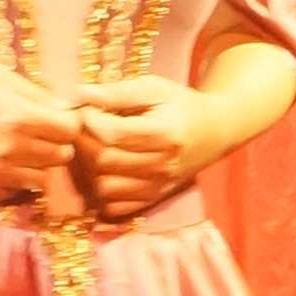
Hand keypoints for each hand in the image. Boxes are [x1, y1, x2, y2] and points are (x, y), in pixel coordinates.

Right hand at [0, 62, 81, 204]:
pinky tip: (0, 164)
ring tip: (19, 151)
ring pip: (41, 179)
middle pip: (61, 157)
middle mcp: (13, 148)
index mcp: (21, 117)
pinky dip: (13, 182)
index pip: (71, 130)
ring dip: (36, 166)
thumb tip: (67, 108)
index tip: (57, 121)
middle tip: (39, 136)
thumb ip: (36, 93)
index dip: (67, 124)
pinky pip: (14, 193)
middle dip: (56, 145)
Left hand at [71, 73, 216, 220]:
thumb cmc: (180, 105)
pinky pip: (115, 206)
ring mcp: (158, 186)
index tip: (87, 109)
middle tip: (85, 128)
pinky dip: (103, 190)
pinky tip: (107, 169)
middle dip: (85, 142)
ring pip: (105, 186)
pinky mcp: (153, 199)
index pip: (111, 134)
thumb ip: (118, 92)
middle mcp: (162, 164)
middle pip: (104, 161)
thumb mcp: (154, 88)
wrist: (213, 133)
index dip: (89, 120)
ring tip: (96, 147)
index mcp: (165, 133)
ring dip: (91, 168)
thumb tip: (81, 94)